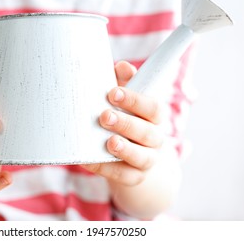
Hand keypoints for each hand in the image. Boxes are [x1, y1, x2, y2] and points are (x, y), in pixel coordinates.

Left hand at [82, 61, 163, 185]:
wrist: (135, 158)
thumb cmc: (128, 119)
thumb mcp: (127, 102)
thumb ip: (125, 84)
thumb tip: (121, 65)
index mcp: (154, 117)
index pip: (152, 107)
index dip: (134, 100)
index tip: (112, 92)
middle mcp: (154, 139)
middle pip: (147, 132)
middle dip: (126, 123)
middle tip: (104, 116)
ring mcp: (146, 160)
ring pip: (141, 157)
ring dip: (124, 149)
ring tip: (109, 142)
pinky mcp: (134, 177)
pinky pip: (123, 176)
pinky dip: (106, 169)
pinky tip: (89, 161)